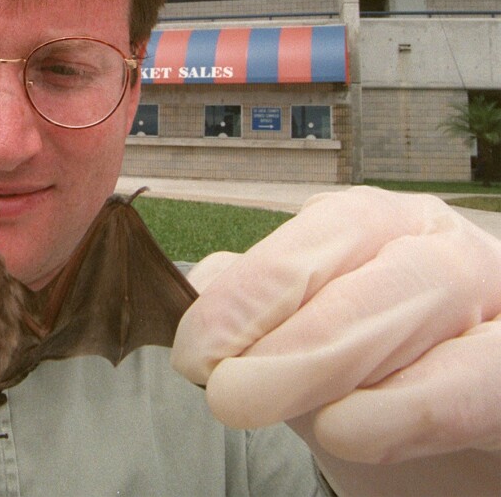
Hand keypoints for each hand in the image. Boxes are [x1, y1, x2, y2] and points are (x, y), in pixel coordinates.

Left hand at [171, 187, 500, 495]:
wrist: (452, 443)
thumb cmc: (377, 373)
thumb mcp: (310, 335)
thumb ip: (263, 303)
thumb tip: (205, 284)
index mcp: (383, 224)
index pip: (323, 233)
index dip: (257, 288)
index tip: (197, 348)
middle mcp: (443, 249)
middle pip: (371, 273)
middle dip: (287, 333)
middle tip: (224, 389)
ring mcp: (495, 302)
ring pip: (423, 307)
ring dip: (331, 362)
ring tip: (260, 403)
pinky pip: (478, 377)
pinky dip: (409, 405)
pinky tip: (347, 429)